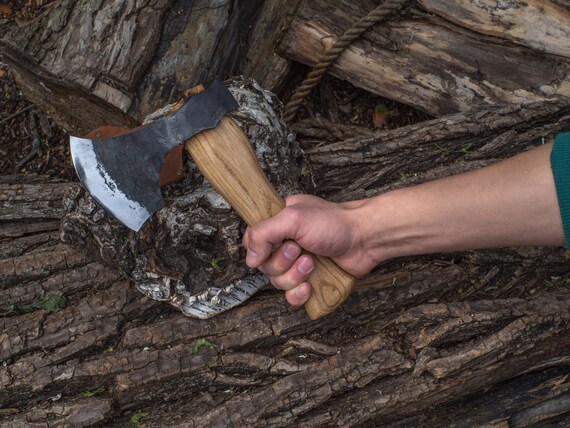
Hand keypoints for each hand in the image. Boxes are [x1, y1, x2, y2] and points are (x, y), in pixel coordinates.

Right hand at [243, 194, 376, 305]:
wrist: (364, 239)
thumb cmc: (333, 223)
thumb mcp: (293, 218)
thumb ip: (264, 234)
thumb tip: (250, 260)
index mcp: (278, 223)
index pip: (252, 241)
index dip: (258, 249)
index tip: (275, 245)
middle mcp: (285, 243)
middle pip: (264, 266)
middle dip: (282, 262)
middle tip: (300, 250)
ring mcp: (297, 263)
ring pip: (278, 282)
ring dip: (294, 276)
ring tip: (311, 263)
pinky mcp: (310, 280)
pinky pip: (291, 297)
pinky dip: (298, 294)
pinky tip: (309, 287)